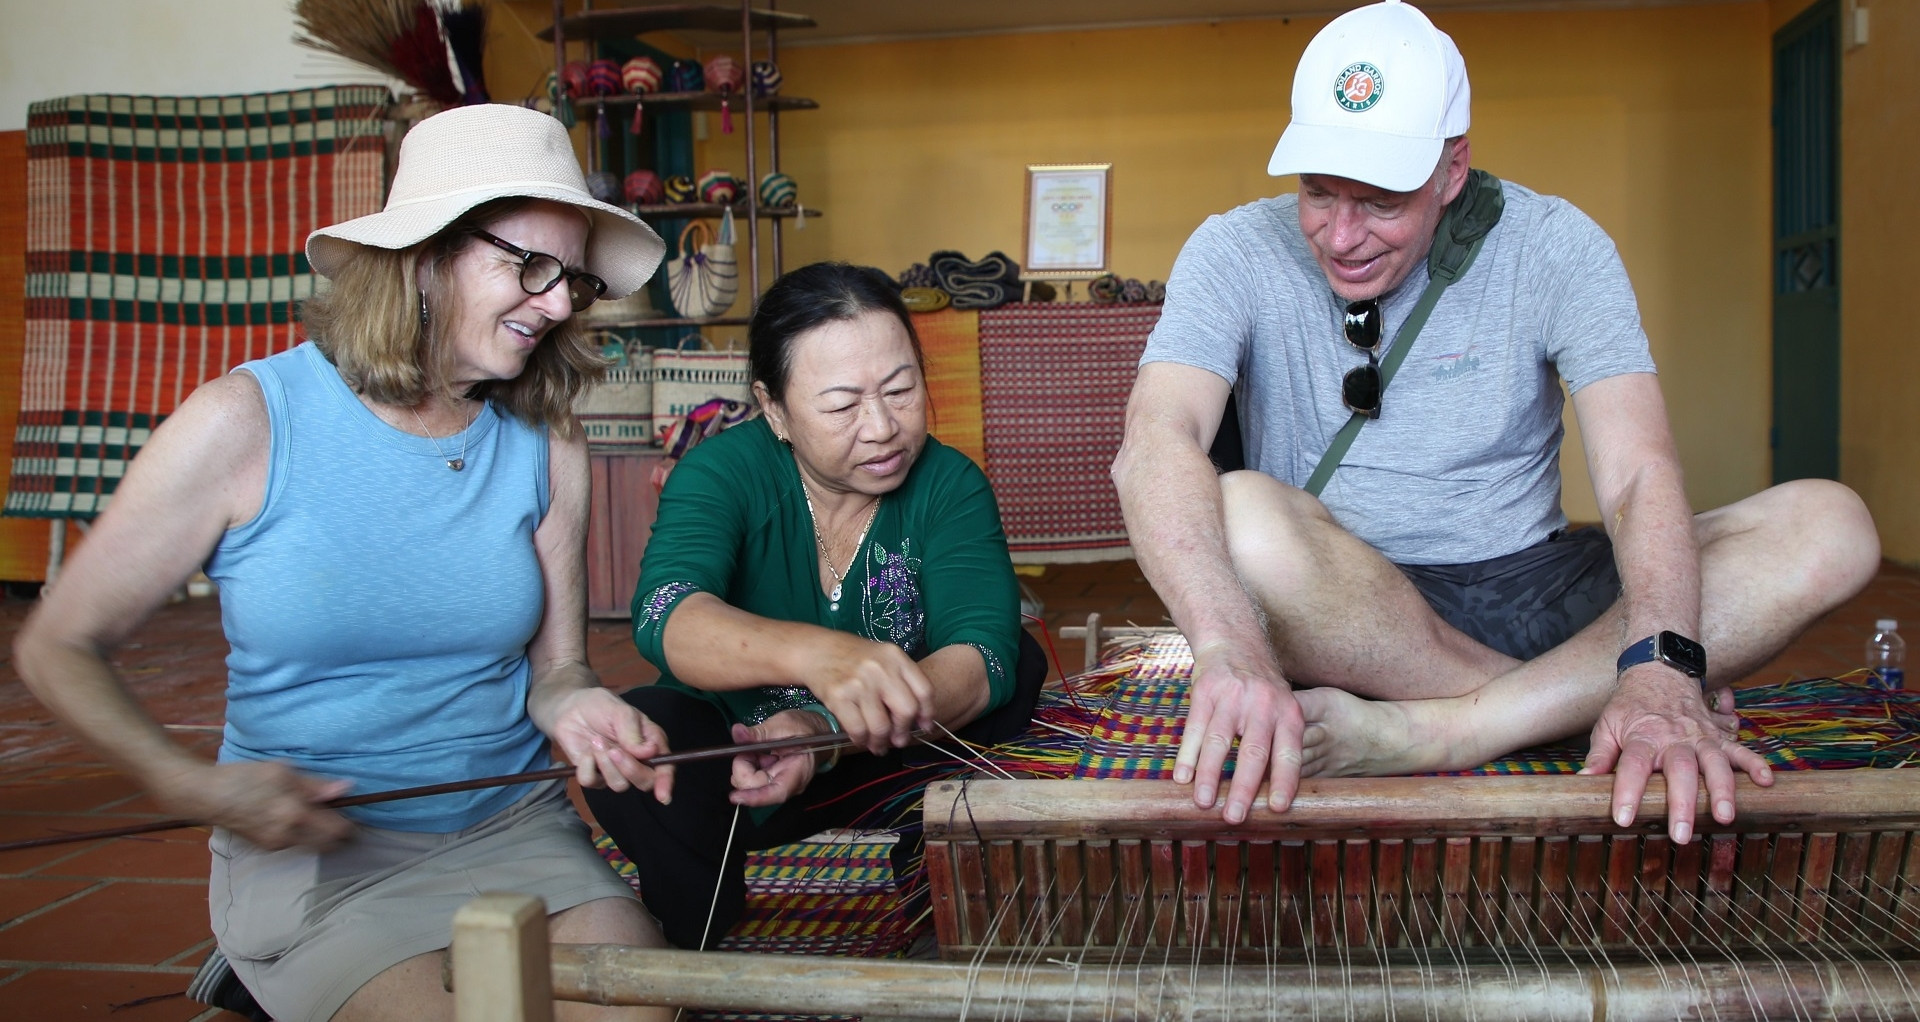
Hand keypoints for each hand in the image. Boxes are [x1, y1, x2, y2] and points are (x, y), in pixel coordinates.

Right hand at [154, 760, 354, 850]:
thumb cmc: (245, 778)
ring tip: (324, 817)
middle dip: (341, 837)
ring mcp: (275, 844)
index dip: (352, 826)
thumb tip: (346, 788)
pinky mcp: (265, 846)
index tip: (360, 818)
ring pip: (311, 845)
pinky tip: (298, 819)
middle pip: (328, 845)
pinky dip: (303, 834)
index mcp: (295, 814)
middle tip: (349, 822)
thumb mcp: (283, 772)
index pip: (337, 830)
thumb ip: (315, 784)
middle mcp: (288, 835)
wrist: (207, 796)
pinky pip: (294, 843)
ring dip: (322, 836)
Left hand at [541, 687, 674, 802]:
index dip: (665, 782)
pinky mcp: (593, 774)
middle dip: (631, 770)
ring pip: (619, 784)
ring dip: (606, 764)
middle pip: (644, 782)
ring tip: (597, 741)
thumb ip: (633, 732)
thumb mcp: (621, 712)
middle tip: (615, 751)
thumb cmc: (601, 706)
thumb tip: (649, 752)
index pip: (664, 767)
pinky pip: (592, 782)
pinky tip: (587, 751)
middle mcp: (636, 761)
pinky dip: (588, 766)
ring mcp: (614, 770)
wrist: (571, 708)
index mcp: (650, 744)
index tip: (662, 795)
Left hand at [727, 712, 834, 807]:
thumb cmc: (806, 728)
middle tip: (751, 749)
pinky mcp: (773, 780)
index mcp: (797, 773)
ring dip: (747, 766)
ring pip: (751, 784)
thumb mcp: (783, 725)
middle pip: (757, 788)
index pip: (775, 793)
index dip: (753, 797)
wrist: (818, 730)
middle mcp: (788, 785)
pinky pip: (754, 778)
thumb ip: (759, 732)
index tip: (734, 796)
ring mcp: (780, 783)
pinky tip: (762, 754)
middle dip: (745, 768)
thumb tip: (737, 733)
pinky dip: (751, 765)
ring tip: (760, 750)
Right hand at [803, 632, 933, 754]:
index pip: (924, 690)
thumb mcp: (883, 659)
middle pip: (906, 711)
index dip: (927, 714)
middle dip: (903, 731)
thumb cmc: (853, 658)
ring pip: (881, 726)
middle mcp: (880, 669)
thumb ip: (901, 682)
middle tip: (898, 740)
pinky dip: (861, 740)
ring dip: (881, 742)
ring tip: (878, 745)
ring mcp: (859, 683)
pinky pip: (858, 729)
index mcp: (896, 657)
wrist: (816, 650)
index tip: (924, 726)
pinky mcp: (838, 696)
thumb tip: (917, 719)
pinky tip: (862, 739)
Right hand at [1178, 638, 1303, 823]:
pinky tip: (1182, 777)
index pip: (1288, 753)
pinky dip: (1188, 756)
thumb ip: (1279, 743)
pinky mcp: (1205, 691)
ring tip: (1204, 803)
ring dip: (1210, 776)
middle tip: (1234, 817)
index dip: (1283, 782)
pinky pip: (1195, 728)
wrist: (1234, 640)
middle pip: (1253, 752)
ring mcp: (1232, 697)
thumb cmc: (1261, 686)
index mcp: (1287, 713)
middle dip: (1243, 788)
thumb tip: (1275, 795)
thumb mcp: (1281, 707)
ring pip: (1220, 742)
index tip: (1276, 809)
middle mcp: (1262, 705)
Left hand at [1581, 663, 1772, 843]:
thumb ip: (1599, 756)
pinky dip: (1755, 764)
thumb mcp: (1608, 726)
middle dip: (1682, 803)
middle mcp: (1674, 738)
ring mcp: (1700, 737)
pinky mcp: (1719, 736)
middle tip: (1681, 834)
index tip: (1623, 818)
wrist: (1659, 671)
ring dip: (1722, 790)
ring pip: (1714, 763)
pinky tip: (1767, 782)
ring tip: (1724, 817)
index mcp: (1642, 737)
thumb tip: (1583, 782)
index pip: (1632, 766)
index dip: (1627, 792)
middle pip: (1679, 770)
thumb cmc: (1630, 706)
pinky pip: (1741, 750)